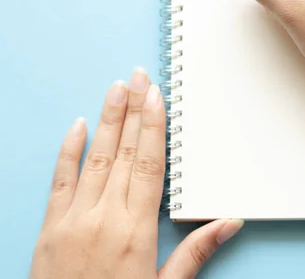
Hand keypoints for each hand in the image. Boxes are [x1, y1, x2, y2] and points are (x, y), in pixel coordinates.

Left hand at [30, 68, 242, 278]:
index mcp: (137, 230)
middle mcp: (104, 217)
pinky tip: (78, 125)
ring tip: (117, 88)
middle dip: (134, 111)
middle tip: (139, 77)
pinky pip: (59, 181)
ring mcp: (73, 220)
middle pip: (125, 152)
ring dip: (108, 121)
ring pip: (95, 158)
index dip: (154, 128)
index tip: (156, 98)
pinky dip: (68, 151)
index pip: (149, 165)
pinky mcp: (49, 228)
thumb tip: (230, 223)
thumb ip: (196, 252)